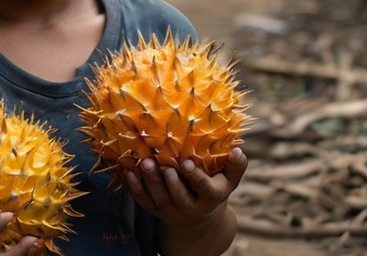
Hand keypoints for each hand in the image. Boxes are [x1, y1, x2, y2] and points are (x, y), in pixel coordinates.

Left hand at [124, 147, 247, 226]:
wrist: (197, 215)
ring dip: (151, 181)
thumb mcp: (228, 180)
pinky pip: (143, 200)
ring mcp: (171, 210)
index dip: (196, 177)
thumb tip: (238, 150)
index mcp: (210, 198)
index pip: (205, 190)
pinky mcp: (155, 210)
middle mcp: (190, 207)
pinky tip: (128, 171)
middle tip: (163, 165)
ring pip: (159, 199)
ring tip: (145, 163)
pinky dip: (134, 187)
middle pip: (179, 197)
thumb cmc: (214, 187)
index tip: (187, 162)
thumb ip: (235, 166)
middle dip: (170, 182)